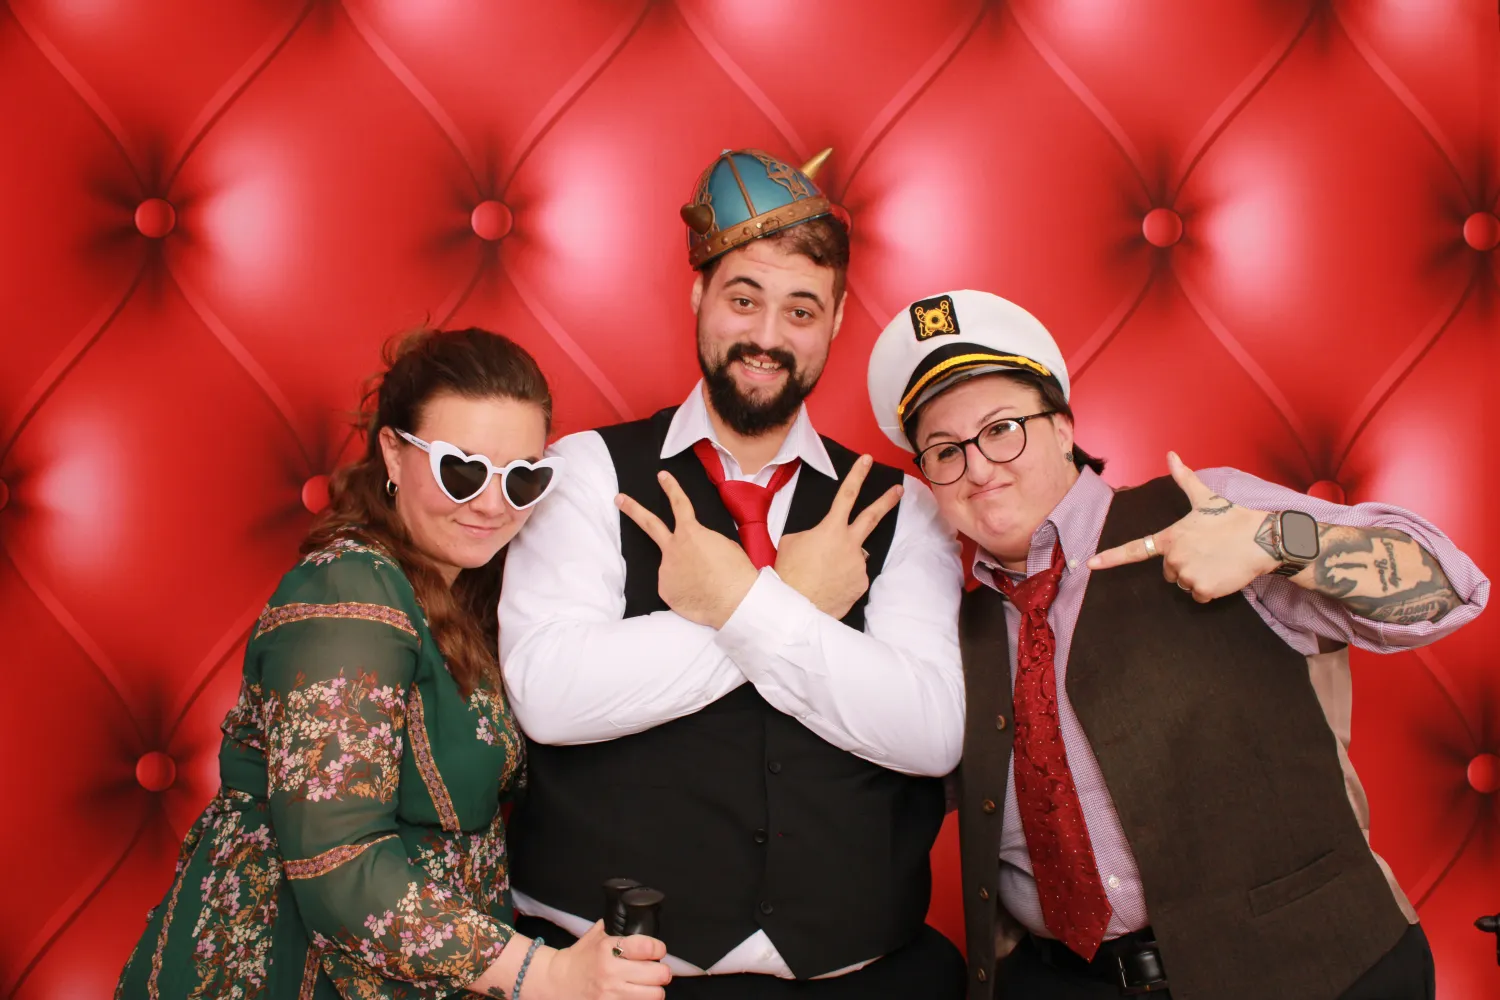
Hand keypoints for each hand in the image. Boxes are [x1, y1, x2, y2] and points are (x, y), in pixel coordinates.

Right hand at [527, 921, 670, 999]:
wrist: (556, 983)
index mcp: (609, 948)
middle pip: (658, 973)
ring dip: (654, 990)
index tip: (658, 951)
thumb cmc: (577, 960)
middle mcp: (612, 971)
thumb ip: (614, 929)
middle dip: (662, 972)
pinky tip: (636, 995)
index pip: (649, 947)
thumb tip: (632, 919)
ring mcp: (611, 993)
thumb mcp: (594, 937)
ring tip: (649, 986)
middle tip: (658, 971)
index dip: (659, 948)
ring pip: (654, 994)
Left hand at [617, 471, 758, 628]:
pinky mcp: (665, 590)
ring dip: (685, 573)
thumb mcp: (725, 546)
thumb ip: (705, 542)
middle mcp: (673, 548)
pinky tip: (698, 595)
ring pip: (672, 567)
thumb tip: (697, 550)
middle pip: (649, 524)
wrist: (734, 601)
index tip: (662, 476)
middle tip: (619, 499)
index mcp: (691, 533)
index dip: (671, 488)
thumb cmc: (736, 573)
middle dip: (633, 509)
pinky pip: (674, 587)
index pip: (679, 504)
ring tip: (704, 584)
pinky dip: (685, 590)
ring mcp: (666, 569)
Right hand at [774, 455, 903, 619]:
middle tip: (898, 490)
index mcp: (831, 528)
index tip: (867, 460)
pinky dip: (842, 579)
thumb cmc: (790, 571)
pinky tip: (829, 585)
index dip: (858, 475)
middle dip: (887, 500)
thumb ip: (813, 534)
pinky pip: (854, 576)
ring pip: (853, 556)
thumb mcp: (792, 541)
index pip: (847, 494)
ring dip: (841, 561)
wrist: (796, 604)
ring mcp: (859, 564)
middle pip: (873, 516)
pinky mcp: (861, 583)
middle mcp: (850, 543)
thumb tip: (821, 540)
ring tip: (822, 574)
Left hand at [1086, 451, 1276, 601]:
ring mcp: (1187, 574)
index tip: (1090, 564)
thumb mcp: (1205, 497)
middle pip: (1168, 571)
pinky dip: (1210, 590)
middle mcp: (1174, 557)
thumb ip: (1184, 479)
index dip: (1111, 558)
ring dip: (1198, 576)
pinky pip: (1198, 596)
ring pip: (1184, 584)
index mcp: (1171, 537)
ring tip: (1217, 560)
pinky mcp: (1202, 589)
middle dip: (1184, 564)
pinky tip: (1223, 573)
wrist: (1262, 539)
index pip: (1135, 549)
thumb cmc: (1233, 517)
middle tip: (1206, 551)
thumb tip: (1172, 454)